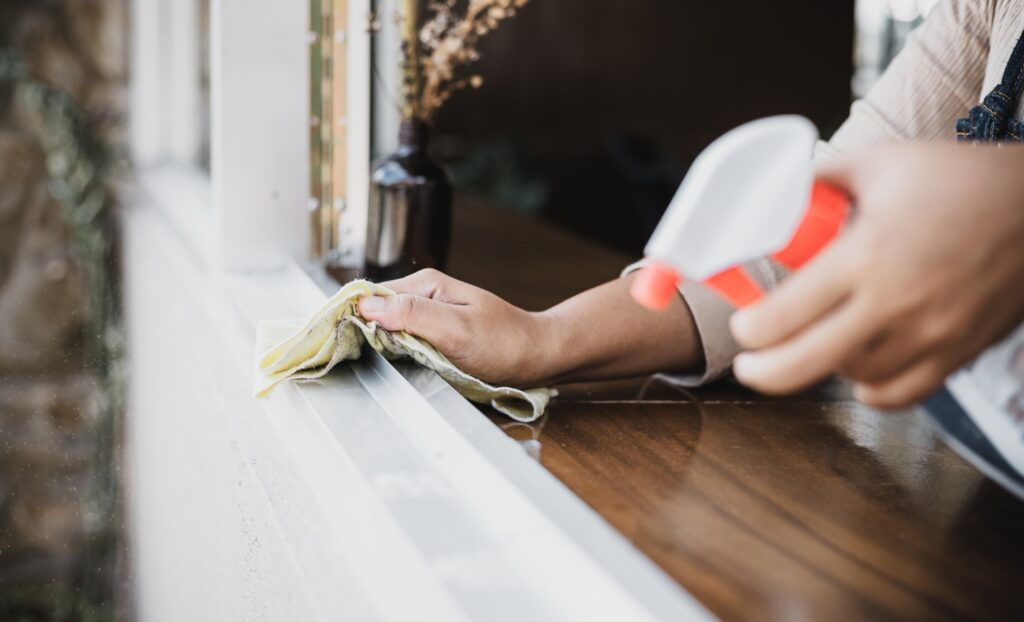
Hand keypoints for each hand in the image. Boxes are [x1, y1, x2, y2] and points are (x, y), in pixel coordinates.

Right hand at [359, 269, 552, 386]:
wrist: (538, 356)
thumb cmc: (504, 342)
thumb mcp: (457, 329)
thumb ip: (414, 314)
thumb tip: (367, 306)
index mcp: (426, 285)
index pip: (371, 295)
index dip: (349, 316)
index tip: (329, 340)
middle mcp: (423, 296)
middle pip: (374, 312)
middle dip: (358, 332)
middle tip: (341, 358)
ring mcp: (428, 316)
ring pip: (386, 328)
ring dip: (374, 345)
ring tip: (358, 364)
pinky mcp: (434, 335)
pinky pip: (402, 342)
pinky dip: (392, 353)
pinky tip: (386, 366)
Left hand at [730, 144, 1023, 407]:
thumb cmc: (961, 179)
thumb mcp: (881, 163)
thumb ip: (822, 179)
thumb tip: (777, 190)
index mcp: (865, 255)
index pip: (784, 314)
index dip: (750, 329)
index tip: (744, 324)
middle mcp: (894, 302)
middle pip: (804, 363)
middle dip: (763, 371)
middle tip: (749, 364)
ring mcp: (929, 333)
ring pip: (853, 377)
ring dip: (824, 367)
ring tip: (813, 346)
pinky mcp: (958, 351)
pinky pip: (902, 394)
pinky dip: (873, 389)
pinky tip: (859, 369)